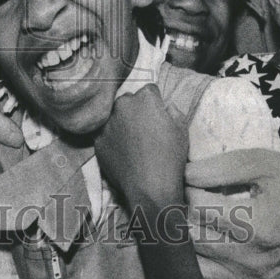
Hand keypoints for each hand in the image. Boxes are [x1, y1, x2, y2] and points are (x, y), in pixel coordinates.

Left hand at [95, 85, 188, 210]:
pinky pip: (105, 133)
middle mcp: (122, 104)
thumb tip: (165, 106)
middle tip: (144, 129)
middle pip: (129, 100)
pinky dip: (112, 139)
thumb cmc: (170, 158)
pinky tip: (123, 152)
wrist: (149, 188)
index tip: (157, 115)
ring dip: (121, 123)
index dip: (155, 103)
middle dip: (135, 110)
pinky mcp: (97, 139)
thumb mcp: (182, 129)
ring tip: (132, 142)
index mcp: (144, 98)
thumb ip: (173, 110)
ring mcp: (107, 122)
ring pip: (114, 116)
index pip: (149, 90)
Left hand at [185, 148, 279, 278]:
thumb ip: (219, 168)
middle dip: (183, 219)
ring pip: (197, 272)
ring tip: (196, 230)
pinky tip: (207, 259)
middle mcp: (255, 262)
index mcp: (257, 227)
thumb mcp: (260, 164)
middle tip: (185, 206)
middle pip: (193, 240)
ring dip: (188, 250)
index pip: (198, 209)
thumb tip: (183, 174)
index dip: (187, 191)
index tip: (190, 185)